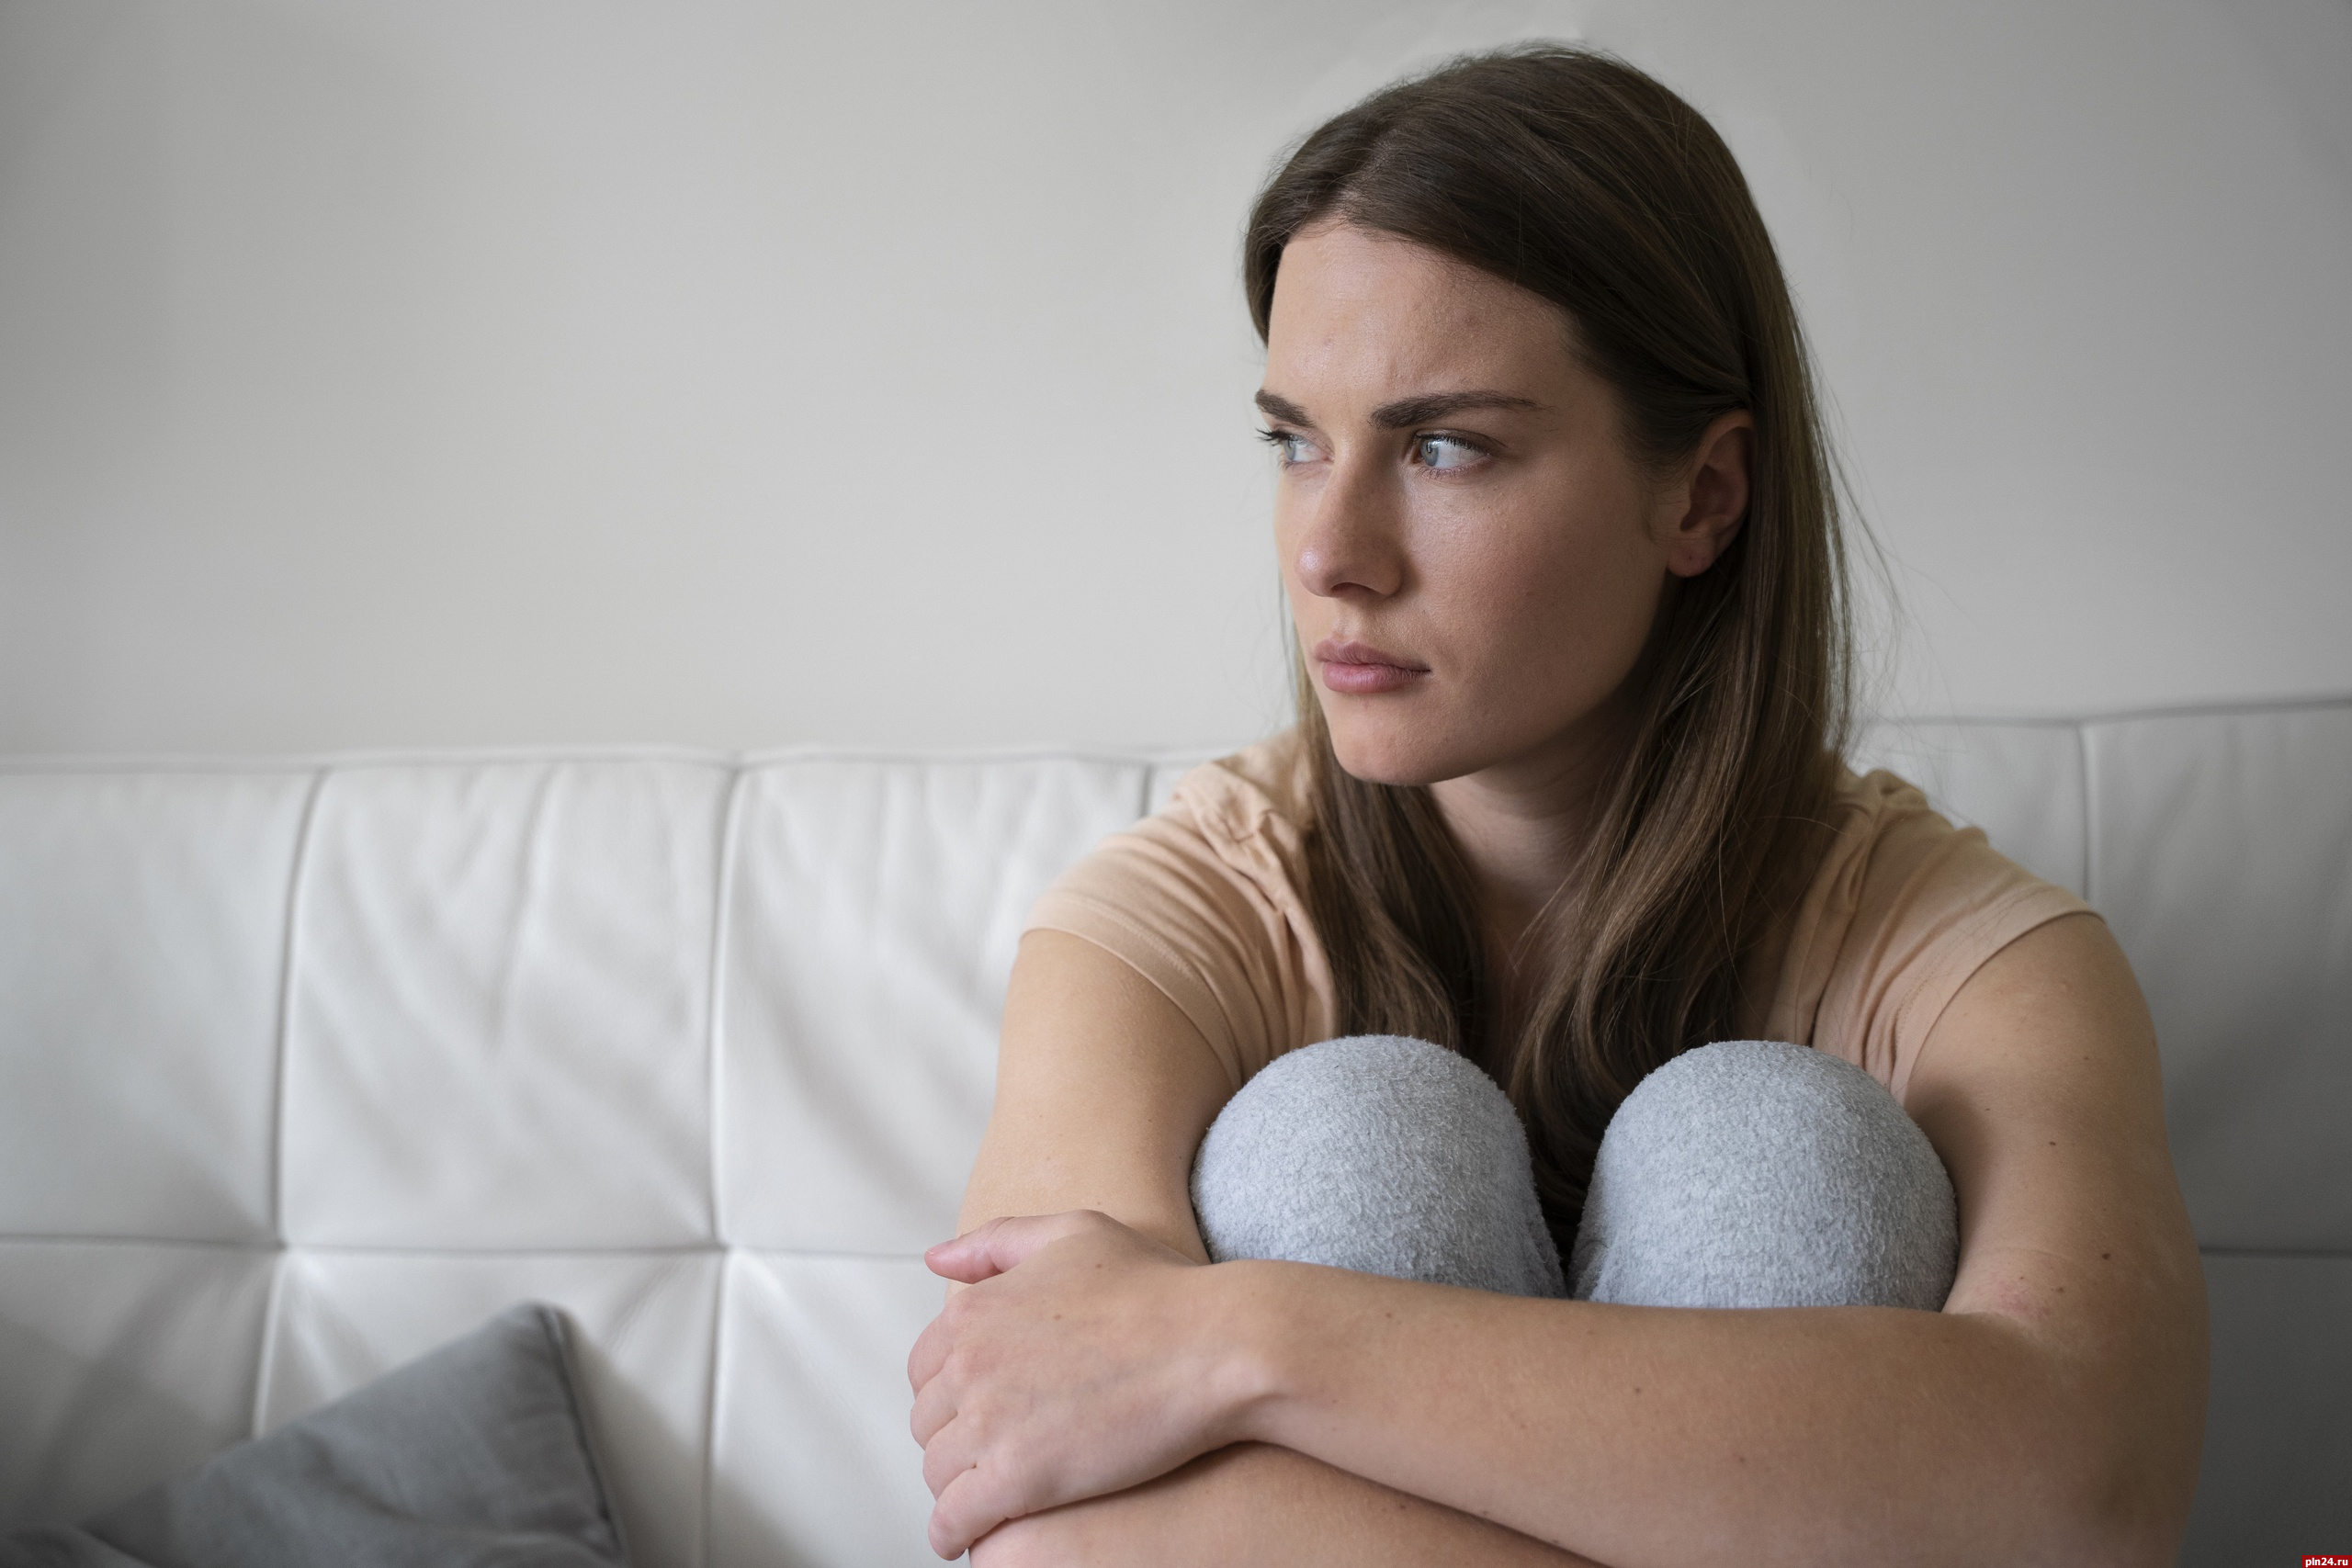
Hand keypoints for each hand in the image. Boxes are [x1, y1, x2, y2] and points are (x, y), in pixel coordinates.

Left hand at [908, 1210, 1267, 1559]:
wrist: (1217, 1344)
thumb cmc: (1160, 1289)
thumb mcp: (1073, 1233)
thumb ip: (997, 1243)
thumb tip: (936, 1258)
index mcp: (974, 1310)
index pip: (925, 1368)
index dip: (952, 1393)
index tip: (979, 1411)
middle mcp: (969, 1363)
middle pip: (929, 1422)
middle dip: (955, 1441)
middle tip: (989, 1457)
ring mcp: (989, 1421)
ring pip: (938, 1473)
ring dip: (956, 1489)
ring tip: (985, 1499)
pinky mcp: (1017, 1478)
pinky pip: (957, 1519)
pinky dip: (954, 1534)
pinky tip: (969, 1540)